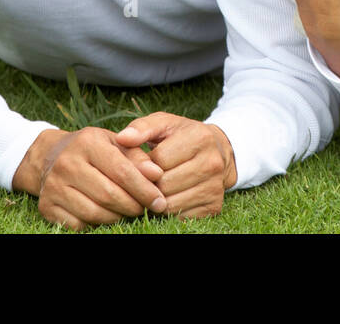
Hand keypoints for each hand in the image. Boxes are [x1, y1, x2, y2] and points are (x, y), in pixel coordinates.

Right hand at [29, 126, 167, 230]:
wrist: (52, 156)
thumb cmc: (94, 149)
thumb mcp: (116, 143)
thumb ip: (137, 156)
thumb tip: (157, 174)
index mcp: (88, 142)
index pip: (122, 171)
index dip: (144, 189)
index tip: (159, 200)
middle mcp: (67, 163)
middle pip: (108, 195)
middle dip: (133, 206)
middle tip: (146, 209)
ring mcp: (53, 186)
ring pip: (94, 213)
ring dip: (118, 217)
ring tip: (129, 212)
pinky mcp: (46, 206)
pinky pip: (77, 225)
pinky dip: (97, 225)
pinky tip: (108, 216)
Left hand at [114, 113, 236, 219]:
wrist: (217, 150)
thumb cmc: (182, 136)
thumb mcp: (164, 124)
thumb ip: (141, 128)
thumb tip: (122, 138)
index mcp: (200, 138)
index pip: (160, 160)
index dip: (146, 163)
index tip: (145, 161)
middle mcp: (212, 163)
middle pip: (164, 185)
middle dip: (150, 183)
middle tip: (148, 177)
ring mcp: (215, 186)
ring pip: (170, 204)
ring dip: (157, 199)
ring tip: (156, 187)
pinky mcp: (214, 205)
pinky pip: (180, 216)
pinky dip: (169, 210)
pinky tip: (169, 196)